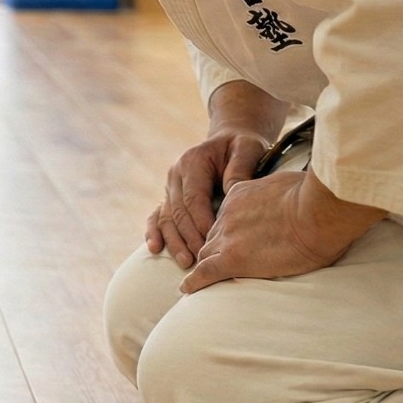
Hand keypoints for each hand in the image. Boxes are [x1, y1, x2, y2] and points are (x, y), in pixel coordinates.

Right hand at [147, 127, 272, 267]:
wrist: (229, 140)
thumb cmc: (241, 146)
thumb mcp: (248, 149)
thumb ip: (240, 169)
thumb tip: (232, 195)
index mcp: (192, 162)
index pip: (193, 198)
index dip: (202, 222)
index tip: (215, 242)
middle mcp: (176, 175)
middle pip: (179, 212)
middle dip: (190, 238)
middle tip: (203, 260)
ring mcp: (170, 186)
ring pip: (167, 218)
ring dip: (174, 241)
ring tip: (186, 262)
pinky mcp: (169, 196)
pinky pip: (157, 216)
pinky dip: (154, 232)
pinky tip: (155, 248)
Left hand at [181, 171, 385, 293]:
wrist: (317, 213)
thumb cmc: (314, 197)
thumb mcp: (288, 182)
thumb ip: (278, 193)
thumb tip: (290, 198)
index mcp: (239, 196)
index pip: (225, 217)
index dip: (227, 230)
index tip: (232, 237)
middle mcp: (227, 216)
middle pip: (212, 236)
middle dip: (212, 248)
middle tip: (217, 260)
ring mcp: (228, 238)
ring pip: (206, 254)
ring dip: (204, 264)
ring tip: (200, 278)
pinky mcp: (233, 260)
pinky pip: (206, 272)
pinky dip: (194, 282)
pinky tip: (187, 289)